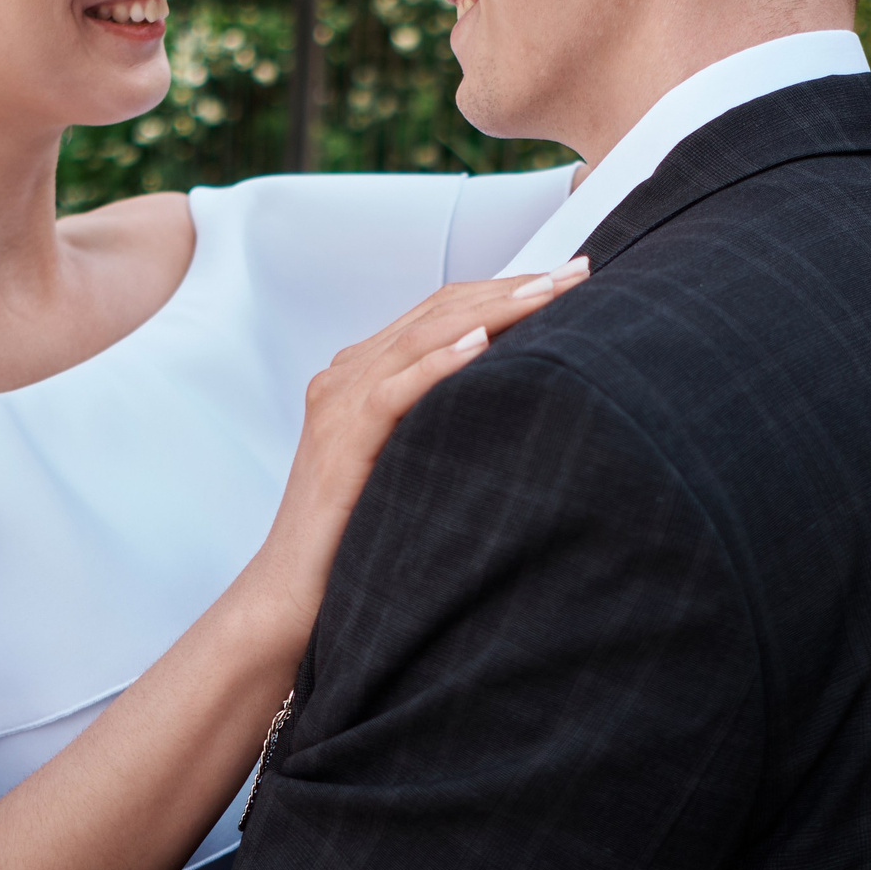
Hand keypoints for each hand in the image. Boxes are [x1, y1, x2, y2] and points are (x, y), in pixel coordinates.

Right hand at [256, 257, 591, 632]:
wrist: (289, 598)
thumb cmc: (359, 541)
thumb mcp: (414, 465)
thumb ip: (447, 422)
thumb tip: (527, 402)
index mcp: (364, 374)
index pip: (444, 310)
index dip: (507, 288)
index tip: (571, 279)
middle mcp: (346, 375)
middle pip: (440, 310)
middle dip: (515, 286)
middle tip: (581, 271)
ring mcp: (338, 402)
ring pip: (423, 335)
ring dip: (493, 309)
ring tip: (551, 292)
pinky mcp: (339, 439)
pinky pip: (393, 389)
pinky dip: (439, 362)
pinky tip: (482, 344)